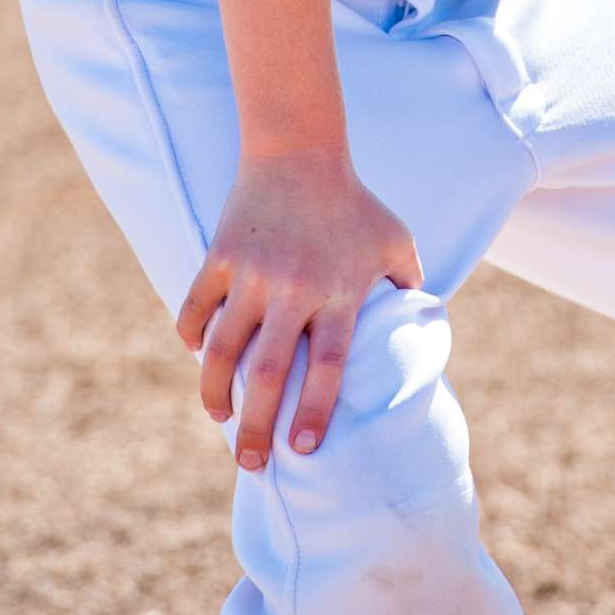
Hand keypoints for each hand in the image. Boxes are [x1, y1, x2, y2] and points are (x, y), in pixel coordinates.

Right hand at [175, 151, 422, 469]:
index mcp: (340, 292)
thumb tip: (423, 325)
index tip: (305, 451)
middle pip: (269, 374)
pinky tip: (198, 356)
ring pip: (221, 350)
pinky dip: (191, 336)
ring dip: (215, 392)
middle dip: (257, 428)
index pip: (328, 367)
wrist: (300, 149)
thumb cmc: (354, 201)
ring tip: (221, 416)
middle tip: (252, 465)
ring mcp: (252, 274)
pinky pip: (195, 309)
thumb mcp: (396, 240)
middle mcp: (294, 289)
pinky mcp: (220, 256)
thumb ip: (409, 284)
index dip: (315, 413)